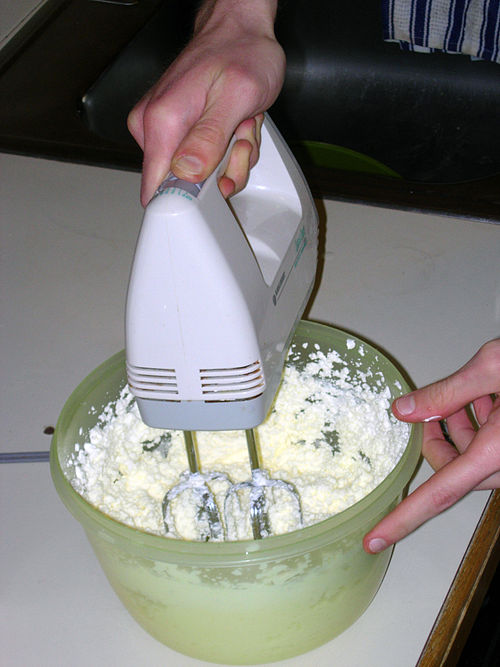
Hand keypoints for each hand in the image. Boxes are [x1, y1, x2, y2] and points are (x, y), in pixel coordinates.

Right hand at [127, 0, 284, 205]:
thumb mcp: (236, 98)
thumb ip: (209, 139)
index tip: (216, 183)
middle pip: (184, 186)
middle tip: (238, 138)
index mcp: (162, 122)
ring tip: (237, 126)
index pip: (157, 190)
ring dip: (229, 159)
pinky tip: (233, 127)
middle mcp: (154, 128)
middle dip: (222, 172)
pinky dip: (226, 151)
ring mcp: (163, 130)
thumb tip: (186, 173)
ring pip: (198, 176)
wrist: (240, 28)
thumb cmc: (241, 53)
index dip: (191, 199)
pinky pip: (202, 162)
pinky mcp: (175, 132)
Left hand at [364, 339, 499, 553]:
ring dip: (461, 427)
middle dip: (437, 436)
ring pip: (470, 459)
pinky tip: (490, 399)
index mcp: (497, 452)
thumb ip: (444, 391)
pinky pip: (490, 453)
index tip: (375, 539)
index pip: (437, 494)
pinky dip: (481, 427)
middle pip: (450, 468)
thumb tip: (403, 410)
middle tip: (438, 405)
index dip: (402, 520)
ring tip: (474, 393)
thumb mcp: (492, 367)